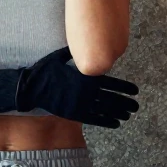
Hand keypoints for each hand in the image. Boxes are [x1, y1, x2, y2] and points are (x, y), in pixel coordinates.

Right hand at [16, 47, 138, 127]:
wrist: (30, 87)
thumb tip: (82, 43)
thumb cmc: (44, 70)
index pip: (111, 83)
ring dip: (119, 113)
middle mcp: (85, 91)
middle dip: (126, 102)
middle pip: (112, 98)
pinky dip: (107, 122)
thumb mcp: (59, 57)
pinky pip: (94, 119)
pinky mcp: (73, 114)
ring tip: (128, 115)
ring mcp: (80, 104)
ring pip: (105, 110)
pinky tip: (116, 123)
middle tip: (136, 105)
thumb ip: (73, 52)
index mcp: (85, 77)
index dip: (125, 88)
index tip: (134, 91)